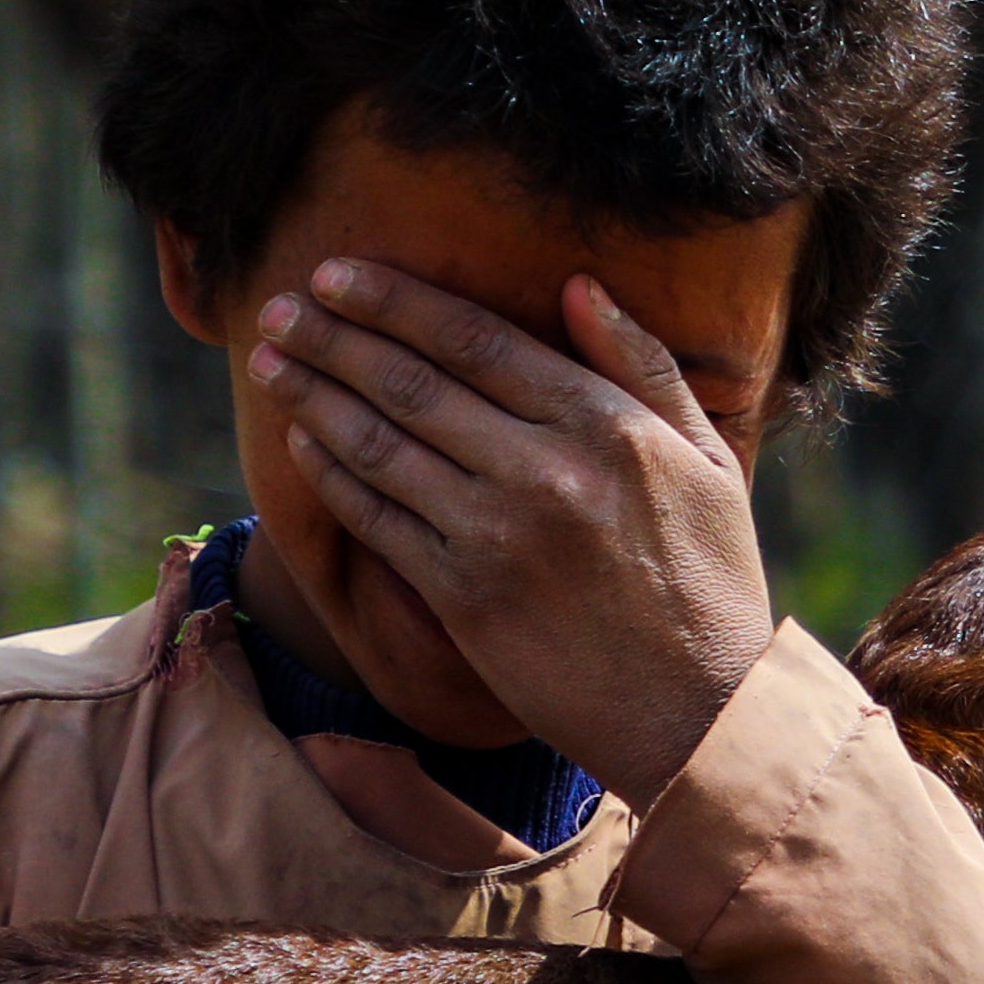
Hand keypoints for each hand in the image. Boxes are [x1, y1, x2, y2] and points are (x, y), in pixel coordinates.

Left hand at [249, 261, 777, 798]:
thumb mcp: (708, 460)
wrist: (700, 712)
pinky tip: (304, 442)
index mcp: (606, 426)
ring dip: (314, 396)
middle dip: (334, 336)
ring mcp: (497, 535)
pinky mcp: (464, 597)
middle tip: (279, 306)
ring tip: (272, 362)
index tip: (338, 272)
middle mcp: (545, 471)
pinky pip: (379, 519)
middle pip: (412, 383)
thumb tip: (578, 285)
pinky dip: (333, 475)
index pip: (476, 340)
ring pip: (381, 445)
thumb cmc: (711, 580)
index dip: (395, 301)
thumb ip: (644, 366)